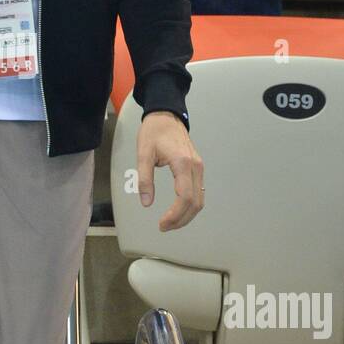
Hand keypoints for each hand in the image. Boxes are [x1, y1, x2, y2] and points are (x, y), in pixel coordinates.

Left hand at [136, 112, 203, 231]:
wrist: (166, 116)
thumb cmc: (154, 132)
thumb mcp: (143, 154)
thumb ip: (144, 179)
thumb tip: (146, 202)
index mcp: (182, 163)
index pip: (185, 197)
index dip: (175, 215)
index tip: (161, 224)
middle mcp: (196, 167)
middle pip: (196, 203)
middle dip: (181, 219)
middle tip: (164, 227)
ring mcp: (199, 168)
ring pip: (200, 200)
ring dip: (187, 215)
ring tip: (169, 222)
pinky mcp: (198, 168)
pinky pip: (198, 193)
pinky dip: (190, 206)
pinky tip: (177, 211)